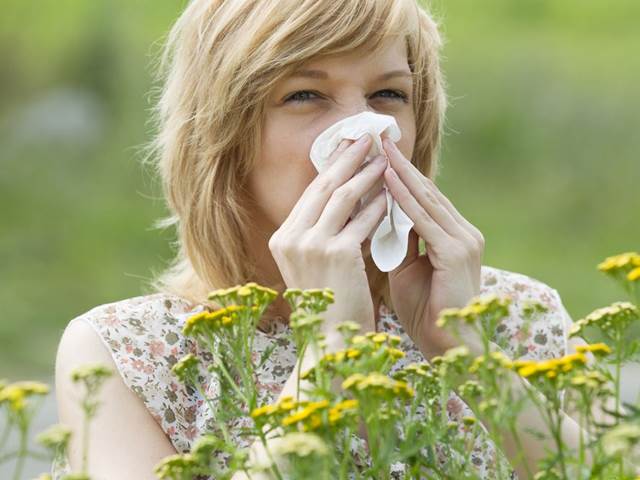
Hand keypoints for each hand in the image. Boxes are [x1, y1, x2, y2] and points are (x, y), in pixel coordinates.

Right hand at [268, 133, 387, 339]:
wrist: (330, 344)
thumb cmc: (329, 307)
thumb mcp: (317, 266)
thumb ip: (325, 234)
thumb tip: (349, 200)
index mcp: (282, 240)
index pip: (311, 194)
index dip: (332, 168)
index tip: (348, 149)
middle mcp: (290, 238)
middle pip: (323, 186)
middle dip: (347, 158)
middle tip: (367, 137)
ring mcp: (310, 245)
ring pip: (343, 196)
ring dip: (366, 174)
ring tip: (385, 159)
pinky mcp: (335, 253)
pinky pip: (362, 219)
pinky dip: (378, 204)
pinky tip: (392, 193)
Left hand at [381, 137, 484, 358]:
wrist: (449, 348)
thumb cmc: (425, 312)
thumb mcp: (407, 269)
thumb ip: (399, 242)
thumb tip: (379, 218)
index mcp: (453, 236)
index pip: (424, 198)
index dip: (401, 175)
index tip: (378, 154)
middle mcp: (463, 232)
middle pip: (426, 191)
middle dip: (400, 165)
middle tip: (377, 138)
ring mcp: (463, 240)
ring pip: (426, 199)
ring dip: (401, 173)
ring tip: (379, 149)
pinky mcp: (456, 252)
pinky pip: (424, 220)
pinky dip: (405, 199)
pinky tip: (388, 181)